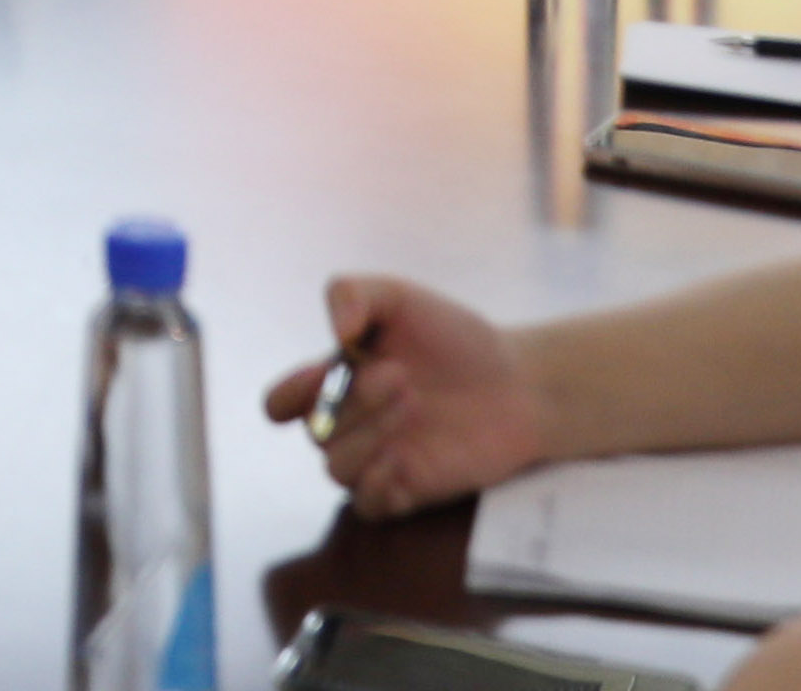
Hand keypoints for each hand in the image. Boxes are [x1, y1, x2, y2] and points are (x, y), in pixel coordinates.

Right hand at [255, 274, 548, 519]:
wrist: (518, 382)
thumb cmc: (455, 338)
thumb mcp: (400, 297)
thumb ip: (353, 295)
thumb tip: (334, 334)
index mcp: (337, 382)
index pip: (282, 403)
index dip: (289, 395)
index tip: (322, 372)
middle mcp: (349, 424)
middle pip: (316, 431)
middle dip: (353, 402)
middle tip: (402, 376)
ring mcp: (376, 460)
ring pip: (336, 470)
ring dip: (367, 439)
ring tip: (413, 405)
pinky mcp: (407, 491)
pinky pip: (368, 506)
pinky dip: (375, 487)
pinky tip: (401, 462)